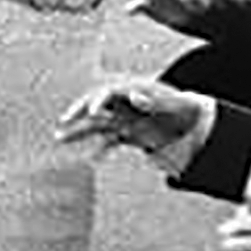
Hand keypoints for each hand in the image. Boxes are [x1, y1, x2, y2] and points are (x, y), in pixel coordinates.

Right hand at [54, 76, 210, 156]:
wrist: (191, 121)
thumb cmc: (184, 109)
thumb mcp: (175, 105)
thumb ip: (155, 102)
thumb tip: (134, 97)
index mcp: (133, 90)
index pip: (109, 92)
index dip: (99, 101)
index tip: (91, 113)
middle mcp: (124, 104)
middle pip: (96, 105)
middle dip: (78, 112)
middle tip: (64, 121)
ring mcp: (124, 118)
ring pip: (96, 123)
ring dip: (78, 130)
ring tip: (59, 137)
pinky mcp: (126, 133)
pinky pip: (108, 141)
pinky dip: (99, 150)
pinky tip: (92, 160)